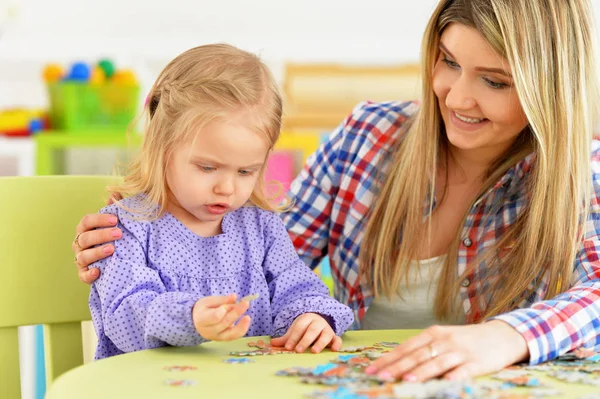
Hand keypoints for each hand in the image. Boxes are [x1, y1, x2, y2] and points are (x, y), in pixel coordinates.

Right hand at [73, 213, 122, 282]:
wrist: (113, 260)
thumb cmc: (111, 237)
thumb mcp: (112, 224)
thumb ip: (113, 209)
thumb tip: (115, 193)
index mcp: (85, 229)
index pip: (87, 221)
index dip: (99, 219)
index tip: (115, 219)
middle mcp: (79, 243)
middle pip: (85, 238)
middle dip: (101, 235)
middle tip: (119, 233)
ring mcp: (80, 259)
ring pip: (83, 256)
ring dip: (97, 253)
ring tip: (112, 250)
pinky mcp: (83, 274)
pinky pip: (82, 275)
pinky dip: (89, 274)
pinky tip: (99, 271)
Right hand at [192, 294, 251, 340]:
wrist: (197, 321)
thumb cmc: (204, 309)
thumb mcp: (209, 301)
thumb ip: (222, 300)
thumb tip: (234, 297)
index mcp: (202, 319)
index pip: (215, 316)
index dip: (225, 309)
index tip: (231, 301)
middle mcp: (208, 331)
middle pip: (225, 323)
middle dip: (236, 313)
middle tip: (246, 303)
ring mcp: (216, 337)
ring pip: (230, 334)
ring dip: (241, 325)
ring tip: (248, 317)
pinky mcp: (223, 339)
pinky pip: (234, 337)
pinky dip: (242, 330)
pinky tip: (247, 321)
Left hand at [270, 313, 341, 353]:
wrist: (318, 321)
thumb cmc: (305, 328)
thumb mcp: (295, 330)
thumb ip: (286, 338)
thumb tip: (272, 343)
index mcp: (306, 319)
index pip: (299, 327)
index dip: (293, 337)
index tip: (288, 347)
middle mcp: (318, 323)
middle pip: (312, 330)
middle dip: (305, 340)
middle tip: (298, 351)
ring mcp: (327, 329)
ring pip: (325, 334)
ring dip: (320, 343)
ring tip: (314, 351)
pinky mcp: (334, 337)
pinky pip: (337, 339)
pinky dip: (337, 344)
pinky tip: (333, 350)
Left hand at [365, 321, 528, 381]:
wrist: (502, 335)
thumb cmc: (467, 340)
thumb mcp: (444, 338)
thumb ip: (424, 348)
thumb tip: (398, 363)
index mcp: (433, 333)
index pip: (406, 347)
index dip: (388, 358)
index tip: (372, 369)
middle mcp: (444, 340)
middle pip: (417, 355)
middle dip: (397, 367)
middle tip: (381, 377)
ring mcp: (461, 351)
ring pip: (437, 363)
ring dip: (421, 372)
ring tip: (406, 380)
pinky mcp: (477, 362)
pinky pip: (463, 371)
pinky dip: (454, 376)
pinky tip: (445, 382)